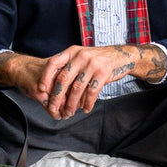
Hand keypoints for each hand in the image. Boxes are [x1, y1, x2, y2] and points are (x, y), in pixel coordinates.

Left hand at [0, 44, 166, 119]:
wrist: (128, 56)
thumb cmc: (101, 62)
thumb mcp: (82, 61)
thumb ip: (67, 70)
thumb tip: (49, 88)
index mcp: (70, 51)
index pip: (50, 66)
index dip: (42, 82)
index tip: (37, 96)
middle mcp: (79, 54)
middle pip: (61, 80)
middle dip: (55, 99)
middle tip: (53, 113)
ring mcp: (93, 62)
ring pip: (76, 88)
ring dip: (71, 104)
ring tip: (68, 115)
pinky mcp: (105, 71)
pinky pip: (92, 91)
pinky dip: (87, 102)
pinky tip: (85, 109)